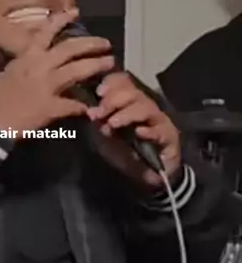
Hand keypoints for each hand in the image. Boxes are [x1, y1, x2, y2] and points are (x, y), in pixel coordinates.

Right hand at [0, 9, 114, 137]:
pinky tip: (90, 109)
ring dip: (95, 66)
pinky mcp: (50, 107)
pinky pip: (73, 105)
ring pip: (77, 71)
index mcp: (27, 57)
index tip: (76, 12)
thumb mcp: (10, 73)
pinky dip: (83, 106)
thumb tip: (40, 61)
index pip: (46, 32)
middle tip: (105, 44)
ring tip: (109, 64)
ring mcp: (46, 86)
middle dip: (91, 44)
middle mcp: (39, 66)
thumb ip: (27, 65)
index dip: (62, 20)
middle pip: (70, 49)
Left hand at [86, 72, 181, 189]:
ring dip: (127, 114)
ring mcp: (159, 122)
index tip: (98, 92)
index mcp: (129, 104)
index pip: (124, 83)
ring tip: (113, 123)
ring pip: (146, 108)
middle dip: (115, 99)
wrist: (147, 178)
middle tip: (101, 112)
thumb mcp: (106, 139)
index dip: (112, 83)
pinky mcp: (169, 137)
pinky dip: (149, 131)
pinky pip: (160, 131)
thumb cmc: (126, 154)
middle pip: (134, 93)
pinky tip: (139, 133)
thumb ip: (100, 124)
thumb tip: (92, 112)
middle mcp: (146, 108)